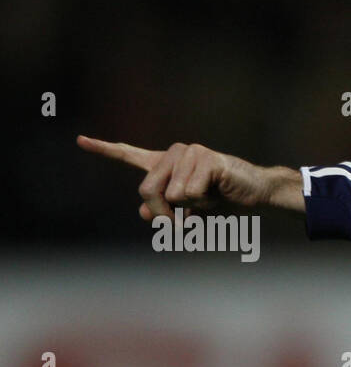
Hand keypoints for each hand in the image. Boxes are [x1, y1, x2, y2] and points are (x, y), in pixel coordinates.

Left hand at [76, 136, 303, 218]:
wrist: (255, 192)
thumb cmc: (223, 198)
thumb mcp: (189, 209)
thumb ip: (165, 209)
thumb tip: (145, 213)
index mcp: (167, 163)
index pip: (130, 154)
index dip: (104, 149)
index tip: (79, 140)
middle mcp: (174, 153)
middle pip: (147, 189)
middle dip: (163, 213)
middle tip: (180, 225)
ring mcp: (189, 153)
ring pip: (171, 194)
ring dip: (189, 208)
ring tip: (208, 200)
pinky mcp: (206, 158)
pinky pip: (190, 191)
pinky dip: (203, 202)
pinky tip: (217, 192)